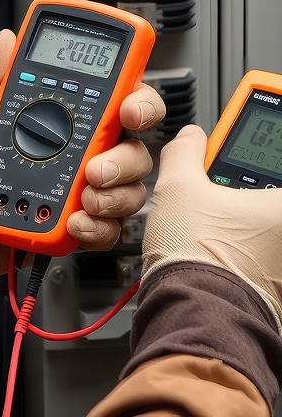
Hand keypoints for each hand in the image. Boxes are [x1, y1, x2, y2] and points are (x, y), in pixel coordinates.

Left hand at [0, 29, 163, 283]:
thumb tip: (5, 41)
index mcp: (42, 116)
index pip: (102, 96)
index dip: (130, 96)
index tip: (127, 105)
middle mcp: (67, 149)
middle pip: (128, 141)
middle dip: (127, 152)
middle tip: (98, 165)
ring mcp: (70, 188)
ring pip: (126, 184)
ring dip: (115, 191)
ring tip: (83, 196)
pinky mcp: (67, 224)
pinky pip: (106, 226)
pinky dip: (99, 225)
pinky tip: (73, 221)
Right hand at [142, 124, 281, 328]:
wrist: (192, 311)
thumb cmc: (196, 256)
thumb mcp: (177, 185)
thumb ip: (185, 152)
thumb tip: (190, 138)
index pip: (270, 166)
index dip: (250, 155)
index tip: (229, 154)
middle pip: (265, 201)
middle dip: (241, 192)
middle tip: (214, 190)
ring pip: (261, 231)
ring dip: (238, 222)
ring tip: (208, 221)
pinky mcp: (275, 292)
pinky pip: (259, 259)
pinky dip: (239, 250)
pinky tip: (212, 248)